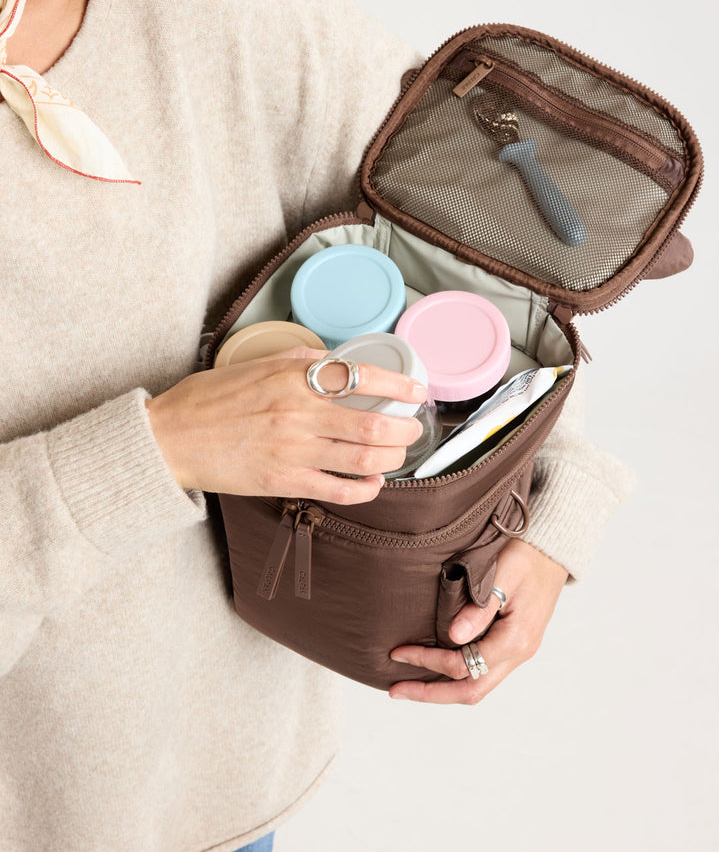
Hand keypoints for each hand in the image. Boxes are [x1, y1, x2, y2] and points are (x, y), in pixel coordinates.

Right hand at [145, 348, 426, 504]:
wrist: (170, 438)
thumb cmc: (210, 399)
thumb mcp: (257, 364)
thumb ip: (300, 361)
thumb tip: (335, 361)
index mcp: (293, 377)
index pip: (361, 377)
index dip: (398, 386)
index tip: (416, 391)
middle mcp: (299, 412)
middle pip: (373, 424)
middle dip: (405, 428)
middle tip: (412, 427)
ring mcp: (293, 450)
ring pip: (364, 458)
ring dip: (392, 457)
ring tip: (397, 453)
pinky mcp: (284, 481)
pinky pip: (339, 490)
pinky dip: (365, 488)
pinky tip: (372, 482)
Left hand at [388, 539, 567, 702]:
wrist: (553, 550)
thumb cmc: (527, 555)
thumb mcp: (504, 573)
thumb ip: (481, 607)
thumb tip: (454, 636)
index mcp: (515, 639)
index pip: (463, 664)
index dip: (428, 661)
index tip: (399, 652)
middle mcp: (519, 653)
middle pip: (471, 691)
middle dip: (431, 693)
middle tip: (396, 690)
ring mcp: (519, 652)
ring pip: (478, 686)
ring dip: (444, 689)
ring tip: (410, 685)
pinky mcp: (514, 645)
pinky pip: (484, 672)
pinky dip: (458, 676)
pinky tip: (438, 668)